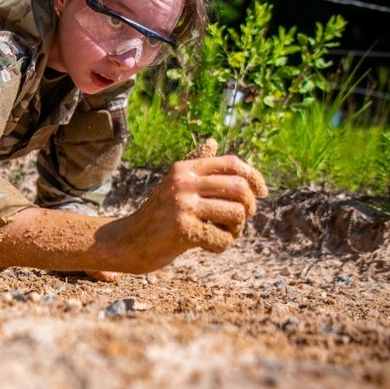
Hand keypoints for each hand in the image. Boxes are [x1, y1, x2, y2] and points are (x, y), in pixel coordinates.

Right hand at [108, 139, 266, 271]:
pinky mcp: (182, 230)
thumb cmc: (156, 215)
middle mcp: (183, 182)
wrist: (127, 242)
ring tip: (222, 234)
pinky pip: (222, 239)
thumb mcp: (174, 184)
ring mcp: (182, 205)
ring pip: (236, 214)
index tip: (262, 193)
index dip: (254, 177)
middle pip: (240, 188)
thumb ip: (195, 165)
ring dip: (236, 230)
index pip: (232, 163)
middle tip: (240, 220)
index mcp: (184, 169)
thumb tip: (213, 141)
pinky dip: (221, 246)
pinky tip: (207, 247)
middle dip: (249, 207)